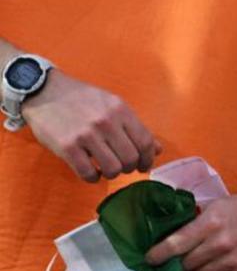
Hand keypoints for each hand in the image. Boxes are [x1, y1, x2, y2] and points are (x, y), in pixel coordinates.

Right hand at [23, 71, 159, 181]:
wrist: (46, 92)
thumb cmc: (83, 99)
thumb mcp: (113, 105)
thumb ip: (135, 126)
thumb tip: (157, 149)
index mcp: (121, 110)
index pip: (145, 141)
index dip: (148, 158)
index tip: (145, 166)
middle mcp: (106, 122)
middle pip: (130, 158)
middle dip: (130, 168)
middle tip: (123, 167)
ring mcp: (86, 136)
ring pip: (112, 169)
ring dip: (112, 174)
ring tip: (106, 169)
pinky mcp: (67, 148)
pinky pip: (88, 173)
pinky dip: (93, 178)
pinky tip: (91, 171)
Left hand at [145, 191, 236, 270]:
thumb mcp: (216, 206)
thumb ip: (194, 222)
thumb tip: (168, 239)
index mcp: (212, 223)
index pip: (176, 244)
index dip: (159, 254)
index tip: (149, 259)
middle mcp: (221, 244)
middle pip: (186, 264)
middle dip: (182, 261)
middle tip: (187, 256)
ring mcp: (233, 262)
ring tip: (205, 261)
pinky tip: (220, 266)